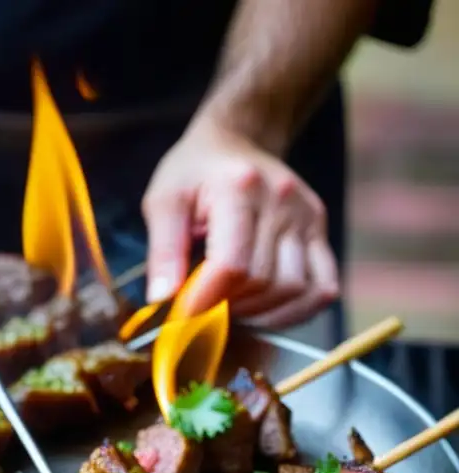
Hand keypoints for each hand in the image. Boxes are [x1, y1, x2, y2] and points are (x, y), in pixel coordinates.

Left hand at [141, 118, 338, 327]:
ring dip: (259, 314)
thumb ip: (163, 250)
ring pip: (295, 291)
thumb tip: (162, 300)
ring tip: (229, 307)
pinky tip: (264, 310)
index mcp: (241, 188)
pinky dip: (294, 312)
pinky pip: (322, 288)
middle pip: (263, 282)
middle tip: (202, 309)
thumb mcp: (163, 201)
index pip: (232, 265)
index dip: (206, 301)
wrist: (234, 141)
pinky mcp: (320, 231)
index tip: (182, 318)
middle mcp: (283, 200)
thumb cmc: (193, 173)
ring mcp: (308, 216)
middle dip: (228, 308)